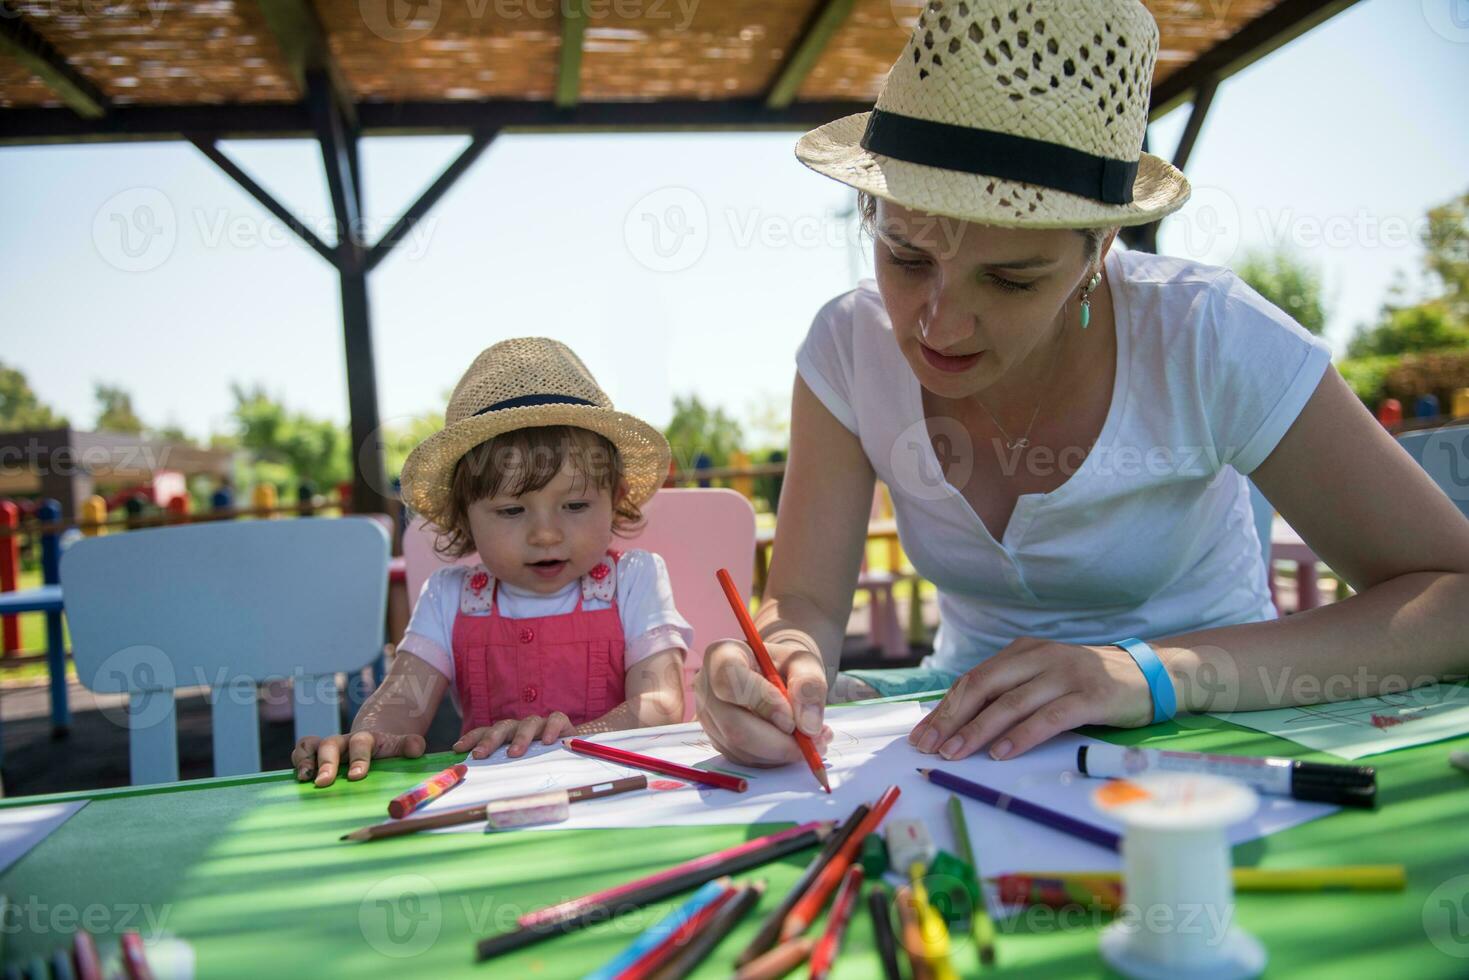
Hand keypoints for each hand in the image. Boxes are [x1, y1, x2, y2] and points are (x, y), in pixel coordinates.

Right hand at [292, 731, 426, 786]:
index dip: (358, 758)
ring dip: (305, 760)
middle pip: (330, 744)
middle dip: (327, 763)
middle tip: (324, 782)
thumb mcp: (400, 745)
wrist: (373, 738)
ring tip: (305, 778)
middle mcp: (342, 741)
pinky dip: (297, 762)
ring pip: (310, 745)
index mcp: (365, 739)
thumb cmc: (387, 748)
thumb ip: (409, 745)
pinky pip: (300, 752)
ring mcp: (326, 747)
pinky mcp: (314, 755)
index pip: (361, 744)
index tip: (357, 776)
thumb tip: (417, 748)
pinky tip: (298, 778)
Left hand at [453, 712, 574, 759]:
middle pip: (503, 727)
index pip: (486, 731)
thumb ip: (503, 771)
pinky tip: (549, 742)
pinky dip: (551, 728)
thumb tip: (482, 786)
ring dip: (519, 738)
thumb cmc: (542, 761)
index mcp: (508, 735)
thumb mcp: (521, 766)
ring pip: (528, 723)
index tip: (458, 749)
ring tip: (514, 754)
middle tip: (480, 754)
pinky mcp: (562, 724)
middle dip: (490, 740)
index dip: (472, 738)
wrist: (574, 749)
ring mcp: (541, 724)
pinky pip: (555, 719)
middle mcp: (521, 727)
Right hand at [694, 638, 832, 767]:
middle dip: (777, 742)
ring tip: (813, 740)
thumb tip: (807, 727)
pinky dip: (774, 759)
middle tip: (814, 743)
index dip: (762, 702)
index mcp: (721, 655)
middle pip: (733, 725)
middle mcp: (706, 687)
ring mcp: (708, 717)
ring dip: (781, 753)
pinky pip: (744, 759)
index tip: (792, 719)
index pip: (730, 679)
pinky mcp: (717, 740)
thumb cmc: (784, 665)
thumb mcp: (803, 662)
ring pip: (741, 748)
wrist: (772, 675)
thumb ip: (809, 686)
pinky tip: (795, 745)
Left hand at [908, 637, 1159, 760]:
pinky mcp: (1091, 696)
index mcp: (1023, 652)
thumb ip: (1011, 692)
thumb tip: (962, 724)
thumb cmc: (1088, 683)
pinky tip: (1001, 753)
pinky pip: (1049, 717)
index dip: (945, 707)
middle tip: (929, 746)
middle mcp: (1040, 657)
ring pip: (1011, 703)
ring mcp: (1066, 675)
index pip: (974, 679)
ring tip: (955, 753)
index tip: (922, 734)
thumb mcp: (1045, 678)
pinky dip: (1021, 736)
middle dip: (952, 718)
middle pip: (984, 687)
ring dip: (978, 730)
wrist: (1150, 674)